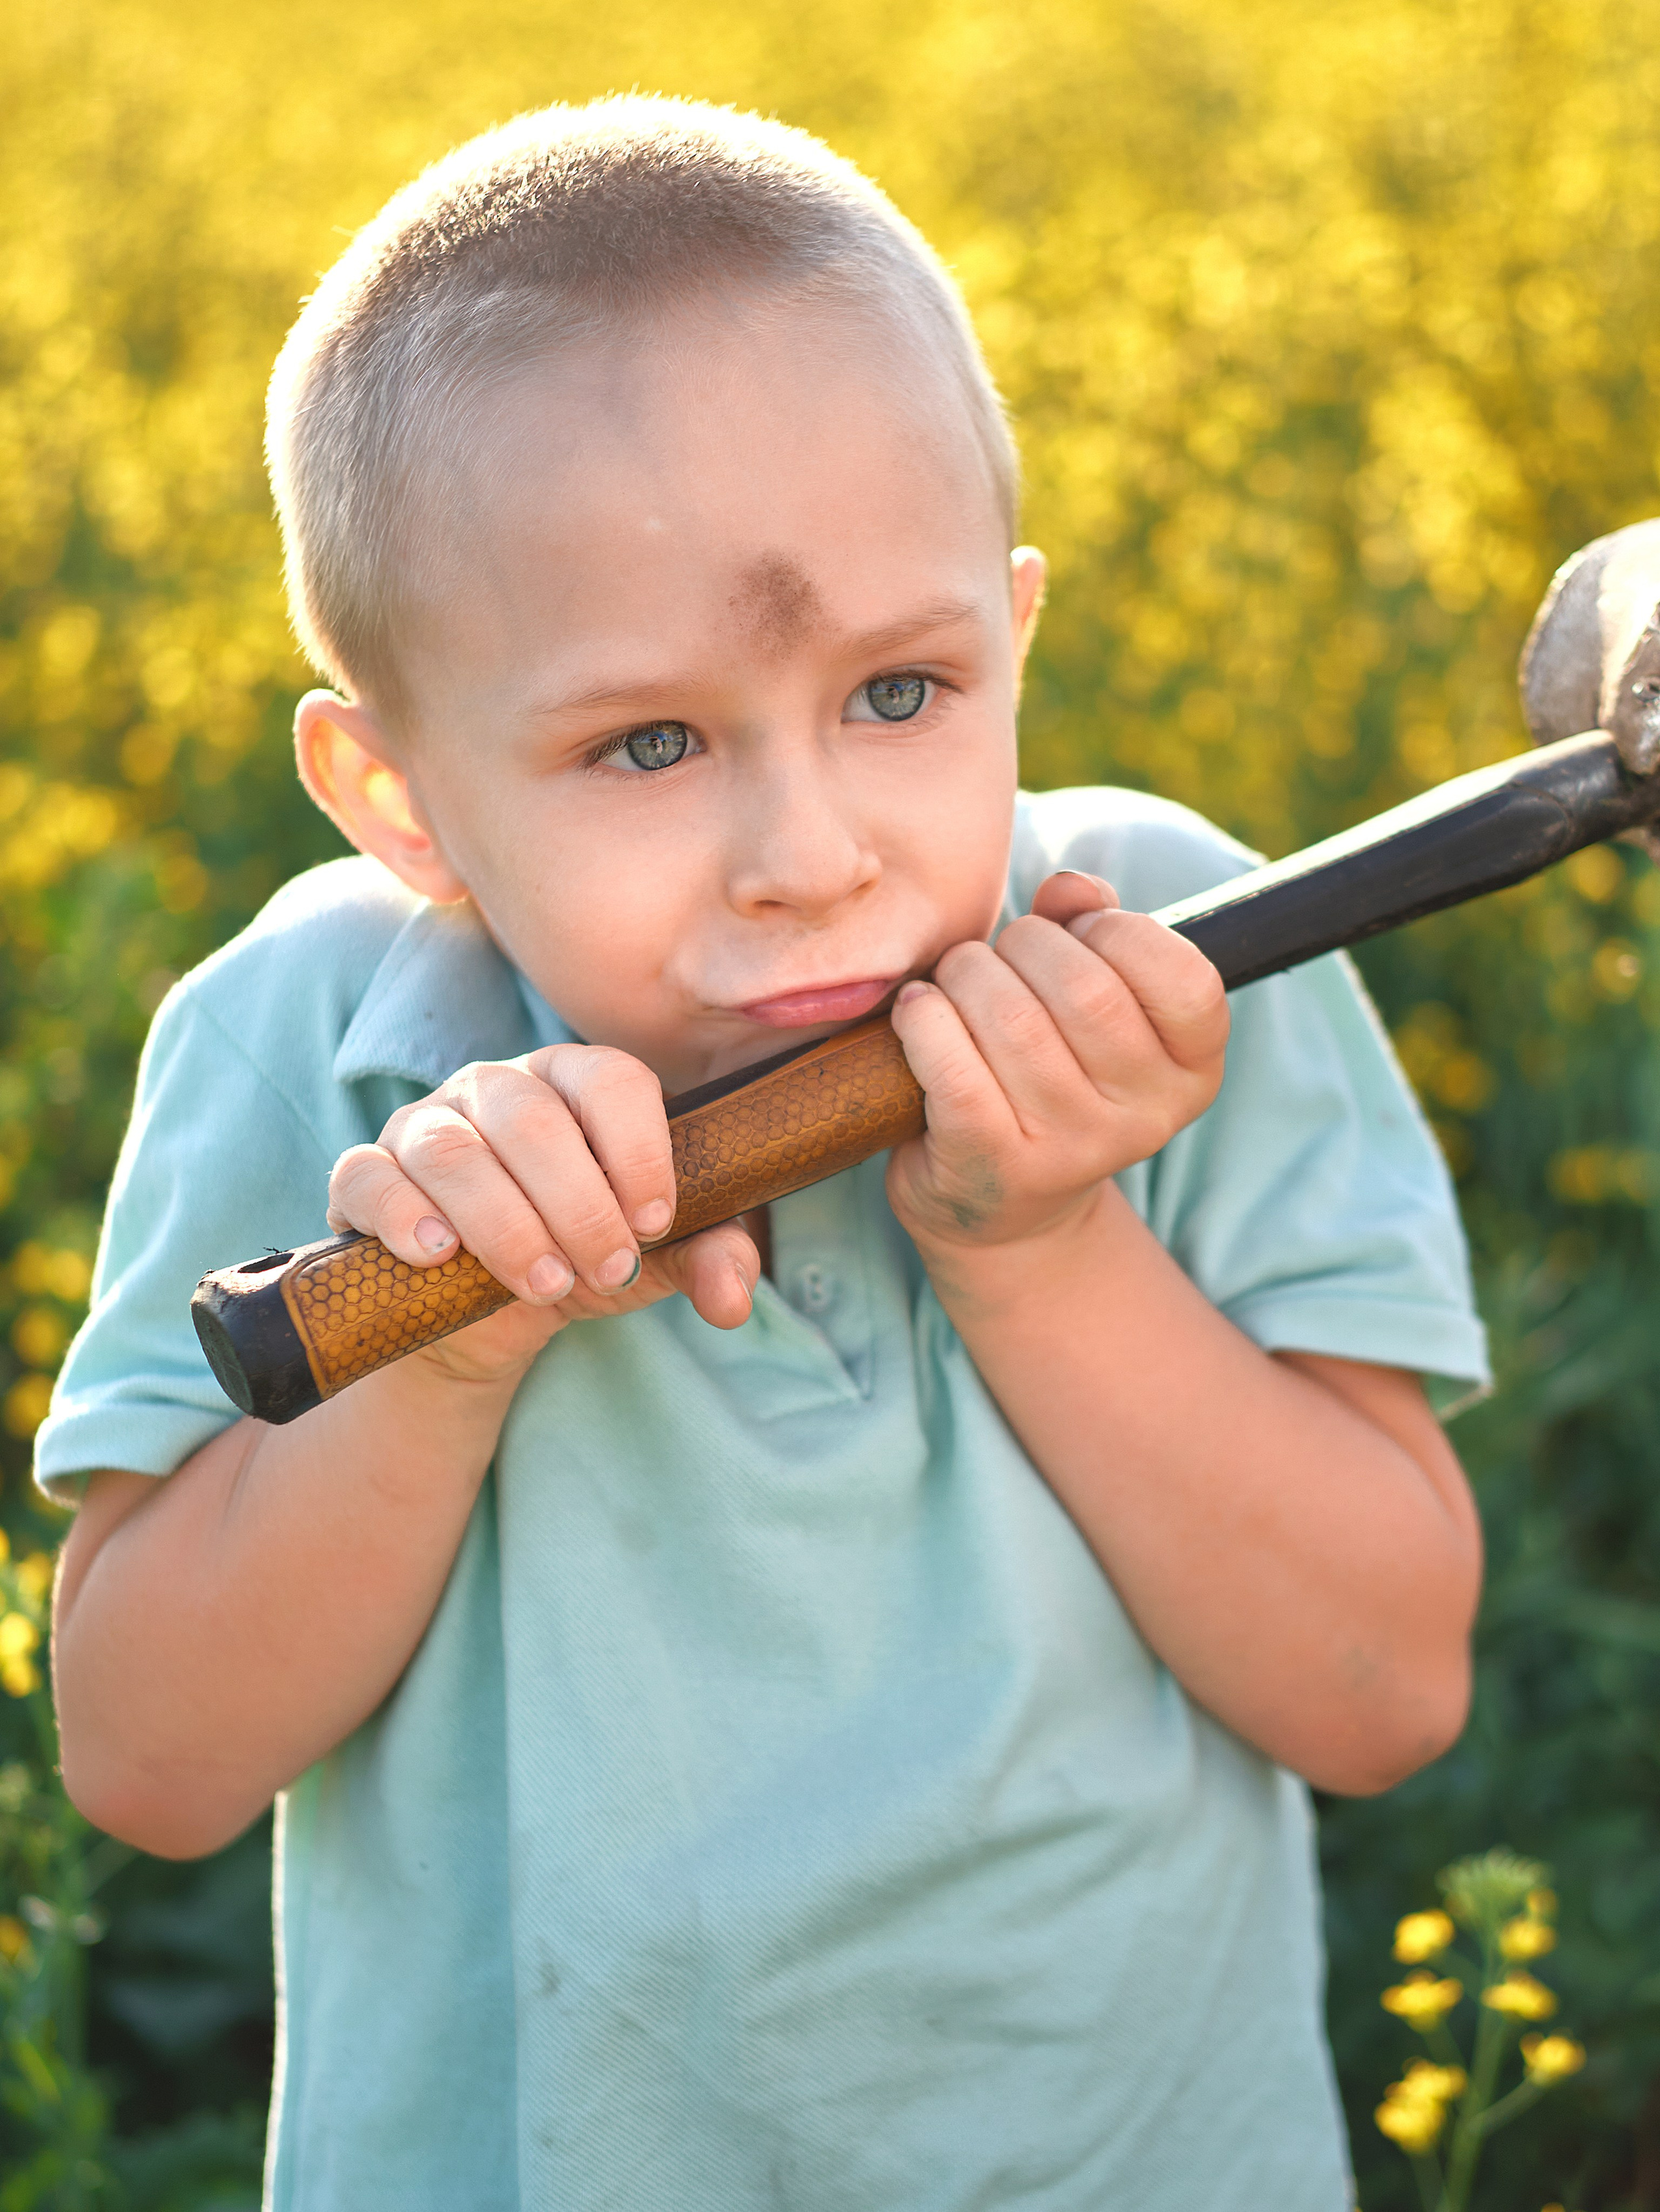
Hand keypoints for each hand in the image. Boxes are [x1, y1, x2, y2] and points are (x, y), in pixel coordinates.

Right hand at [326, 1045, 759, 1381]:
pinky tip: (439, 1256)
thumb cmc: (580, 1258)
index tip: (656, 1221)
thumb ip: (705, 1261)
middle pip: (532, 1119)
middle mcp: (496, 1089)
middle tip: (608, 1270)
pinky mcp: (365, 1175)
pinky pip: (369, 1176)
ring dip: (504, 1224)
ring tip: (544, 1283)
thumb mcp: (652, 1262)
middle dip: (578, 1204)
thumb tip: (733, 1298)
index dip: (639, 1150)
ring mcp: (423, 1125)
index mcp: (574, 1084)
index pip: (611, 1079)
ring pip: (453, 1151)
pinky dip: (404, 1215)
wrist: (486, 1316)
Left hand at [886, 869, 1227, 1252]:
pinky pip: (952, 1067)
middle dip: (1024, 944)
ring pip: (1012, 1019)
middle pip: (1085, 987)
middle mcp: (1144, 1117)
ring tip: (956, 982)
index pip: (1185, 978)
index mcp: (1190, 1072)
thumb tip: (1069, 888)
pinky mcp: (994, 1164)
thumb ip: (1093, 928)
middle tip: (998, 958)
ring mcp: (1072, 1148)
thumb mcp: (1095, 1007)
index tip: (1080, 932)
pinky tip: (918, 1011)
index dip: (1120, 931)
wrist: (1002, 1209)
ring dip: (966, 975)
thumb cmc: (1050, 1074)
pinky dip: (924, 1020)